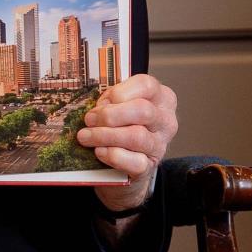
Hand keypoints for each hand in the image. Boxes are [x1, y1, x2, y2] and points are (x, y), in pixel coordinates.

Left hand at [77, 74, 177, 215]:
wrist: (130, 162)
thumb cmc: (125, 125)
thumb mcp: (122, 105)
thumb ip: (112, 100)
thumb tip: (98, 107)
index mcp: (162, 98)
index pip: (146, 85)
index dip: (119, 92)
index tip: (101, 102)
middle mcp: (166, 121)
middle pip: (142, 110)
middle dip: (110, 115)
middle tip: (89, 119)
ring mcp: (160, 145)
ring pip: (136, 136)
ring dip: (104, 135)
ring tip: (86, 136)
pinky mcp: (150, 166)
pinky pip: (133, 161)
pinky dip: (112, 155)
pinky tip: (99, 151)